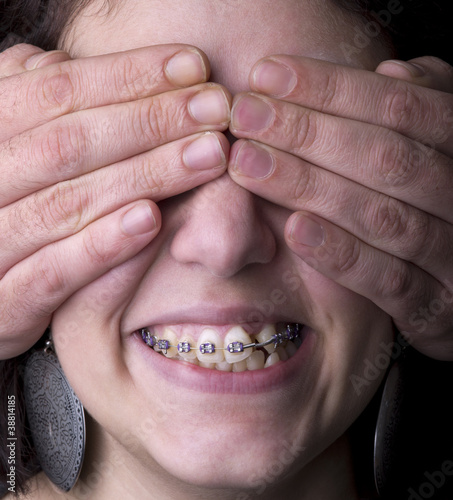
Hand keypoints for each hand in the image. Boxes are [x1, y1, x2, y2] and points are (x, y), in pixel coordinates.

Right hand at [0, 43, 230, 358]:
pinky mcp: (6, 303)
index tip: (194, 67)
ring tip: (209, 155)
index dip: (128, 76)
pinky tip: (155, 220)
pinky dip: (103, 245)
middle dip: (151, 120)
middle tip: (216, 108)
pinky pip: (52, 272)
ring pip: (66, 203)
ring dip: (145, 176)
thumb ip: (40, 114)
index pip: (56, 92)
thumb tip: (59, 61)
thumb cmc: (13, 210)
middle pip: (68, 143)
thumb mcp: (21, 151)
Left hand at [228, 55, 452, 359]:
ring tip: (247, 163)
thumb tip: (392, 70)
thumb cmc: (443, 205)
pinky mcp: (437, 312)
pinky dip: (342, 254)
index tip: (267, 76)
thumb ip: (424, 111)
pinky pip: (390, 282)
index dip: (332, 88)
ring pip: (384, 217)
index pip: (403, 107)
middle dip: (307, 132)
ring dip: (309, 186)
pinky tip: (294, 227)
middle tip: (244, 115)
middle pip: (387, 158)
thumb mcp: (442, 149)